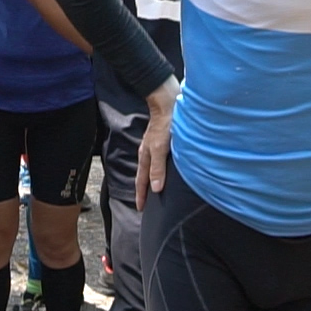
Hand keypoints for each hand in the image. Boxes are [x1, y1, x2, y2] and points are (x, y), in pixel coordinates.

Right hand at [136, 77, 179, 211]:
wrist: (170, 102)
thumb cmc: (166, 123)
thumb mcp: (161, 148)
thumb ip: (158, 168)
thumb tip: (156, 189)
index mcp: (146, 156)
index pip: (142, 180)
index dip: (141, 195)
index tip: (140, 209)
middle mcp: (149, 152)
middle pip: (145, 175)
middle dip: (145, 189)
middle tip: (147, 203)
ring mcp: (156, 146)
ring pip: (153, 167)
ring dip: (153, 179)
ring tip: (156, 190)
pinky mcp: (165, 140)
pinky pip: (160, 160)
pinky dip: (161, 169)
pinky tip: (167, 170)